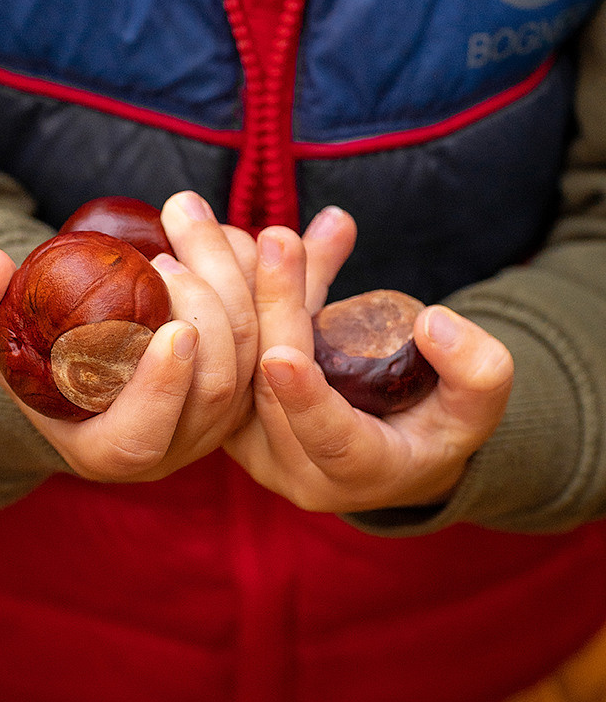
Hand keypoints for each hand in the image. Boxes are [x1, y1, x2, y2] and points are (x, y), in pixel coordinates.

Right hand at [0, 192, 257, 482]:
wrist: (91, 358)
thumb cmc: (35, 355)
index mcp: (113, 451)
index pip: (145, 438)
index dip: (164, 390)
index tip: (173, 331)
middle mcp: (179, 444)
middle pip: (217, 389)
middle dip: (209, 312)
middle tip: (172, 253)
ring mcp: (226, 413)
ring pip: (260, 356)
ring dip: (244, 283)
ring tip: (198, 225)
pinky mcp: (258, 375)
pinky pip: (285, 332)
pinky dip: (282, 282)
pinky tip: (276, 231)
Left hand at [224, 219, 512, 512]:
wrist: (387, 442)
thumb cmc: (439, 421)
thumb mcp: (477, 403)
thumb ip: (476, 369)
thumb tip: (434, 323)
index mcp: (357, 472)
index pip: (327, 441)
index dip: (306, 400)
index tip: (281, 357)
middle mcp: (291, 467)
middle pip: (270, 386)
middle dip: (275, 306)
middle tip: (278, 239)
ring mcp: (250, 441)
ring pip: (238, 359)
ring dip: (241, 287)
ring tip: (243, 229)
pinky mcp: (227, 408)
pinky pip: (223, 347)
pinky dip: (231, 292)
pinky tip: (235, 240)